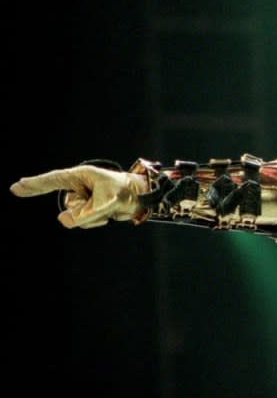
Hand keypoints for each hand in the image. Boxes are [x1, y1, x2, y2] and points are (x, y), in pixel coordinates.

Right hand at [10, 165, 148, 227]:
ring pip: (75, 217)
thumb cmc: (126, 192)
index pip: (53, 180)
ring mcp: (80, 199)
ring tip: (110, 208)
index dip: (35, 184)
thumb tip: (63, 221)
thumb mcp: (110, 202)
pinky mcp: (84, 209)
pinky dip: (95, 221)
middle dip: (87, 211)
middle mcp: (77, 187)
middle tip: (107, 205)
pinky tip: (108, 215)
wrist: (140, 197)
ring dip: (93, 217)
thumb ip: (87, 214)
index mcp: (80, 176)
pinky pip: (82, 221)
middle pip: (69, 206)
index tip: (16, 188)